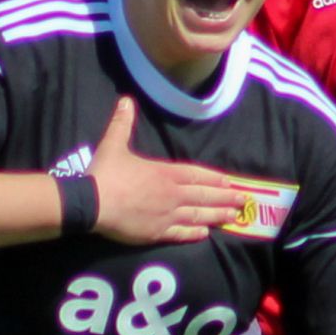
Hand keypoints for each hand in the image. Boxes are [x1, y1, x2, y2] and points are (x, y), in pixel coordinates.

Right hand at [88, 97, 245, 244]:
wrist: (93, 203)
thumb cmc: (105, 173)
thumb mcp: (114, 144)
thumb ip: (122, 124)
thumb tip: (125, 100)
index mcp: (164, 173)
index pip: (196, 175)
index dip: (213, 178)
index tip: (229, 181)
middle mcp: (171, 194)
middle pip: (203, 195)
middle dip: (224, 198)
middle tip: (242, 200)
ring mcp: (166, 215)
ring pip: (198, 215)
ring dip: (217, 215)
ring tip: (233, 217)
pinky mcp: (156, 232)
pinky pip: (181, 234)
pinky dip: (195, 233)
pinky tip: (205, 234)